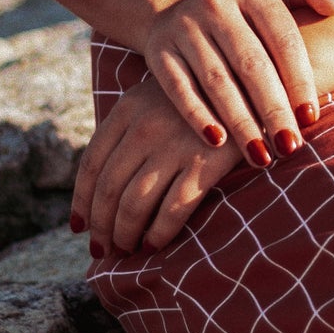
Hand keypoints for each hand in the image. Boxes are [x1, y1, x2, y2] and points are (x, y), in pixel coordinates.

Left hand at [71, 76, 244, 254]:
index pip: (92, 164)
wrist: (254, 82)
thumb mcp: (157, 99)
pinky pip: (173, 209)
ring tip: (126, 250)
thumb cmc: (203, 98)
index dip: (81, 201)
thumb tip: (103, 186)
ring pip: (134, 204)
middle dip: (102, 226)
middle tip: (102, 248)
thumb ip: (130, 131)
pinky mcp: (206, 164)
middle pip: (109, 188)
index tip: (79, 227)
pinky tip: (154, 245)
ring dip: (125, 234)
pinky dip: (158, 233)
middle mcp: (144, 127)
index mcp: (128, 109)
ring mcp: (174, 146)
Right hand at [138, 0, 333, 168]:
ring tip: (261, 156)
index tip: (311, 118)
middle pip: (251, 65)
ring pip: (217, 81)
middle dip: (273, 110)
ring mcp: (184, 27)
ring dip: (241, 122)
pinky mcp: (158, 52)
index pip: (283, 40)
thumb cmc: (247, 15)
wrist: (178, 11)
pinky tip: (217, 142)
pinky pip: (180, 88)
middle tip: (290, 147)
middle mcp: (216, 4)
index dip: (299, 80)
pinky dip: (197, 115)